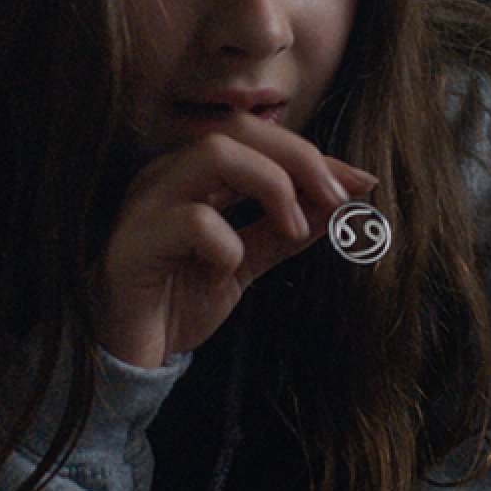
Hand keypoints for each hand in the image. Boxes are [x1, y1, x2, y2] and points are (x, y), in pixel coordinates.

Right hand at [96, 116, 376, 367]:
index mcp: (191, 175)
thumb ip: (285, 232)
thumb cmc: (177, 303)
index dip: (313, 156)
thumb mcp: (246, 263)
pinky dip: (226, 241)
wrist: (128, 359)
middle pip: (238, 131)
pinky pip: (190, 220)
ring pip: (214, 154)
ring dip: (271, 185)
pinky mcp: (132, 242)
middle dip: (299, 158)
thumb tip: (341, 204)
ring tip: (294, 228)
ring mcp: (144, 204)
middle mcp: (165, 176)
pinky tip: (226, 269)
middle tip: (338, 198)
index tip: (361, 183)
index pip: (257, 139)